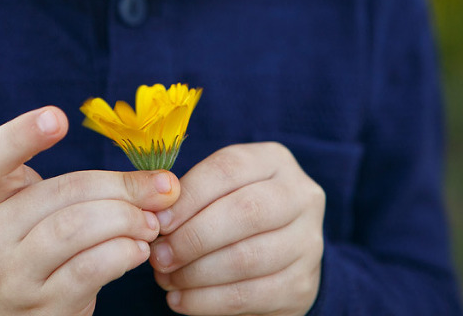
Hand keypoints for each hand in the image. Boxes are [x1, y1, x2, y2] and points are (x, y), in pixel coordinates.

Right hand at [0, 106, 180, 315]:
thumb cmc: (43, 252)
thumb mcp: (49, 213)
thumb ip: (91, 189)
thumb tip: (163, 183)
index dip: (21, 134)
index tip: (58, 117)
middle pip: (63, 192)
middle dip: (121, 187)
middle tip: (161, 189)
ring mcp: (12, 275)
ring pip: (75, 229)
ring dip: (126, 219)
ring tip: (151, 223)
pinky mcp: (41, 308)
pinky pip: (89, 269)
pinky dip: (123, 253)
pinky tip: (139, 249)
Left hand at [149, 142, 324, 315]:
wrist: (277, 251)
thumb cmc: (232, 211)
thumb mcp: (217, 189)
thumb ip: (189, 195)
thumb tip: (154, 215)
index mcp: (274, 161)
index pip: (228, 169)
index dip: (189, 196)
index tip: (158, 221)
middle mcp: (301, 196)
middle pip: (245, 212)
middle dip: (193, 237)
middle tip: (159, 256)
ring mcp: (308, 241)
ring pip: (248, 258)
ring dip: (196, 273)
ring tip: (166, 278)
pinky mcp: (302, 284)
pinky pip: (250, 295)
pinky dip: (207, 301)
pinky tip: (181, 300)